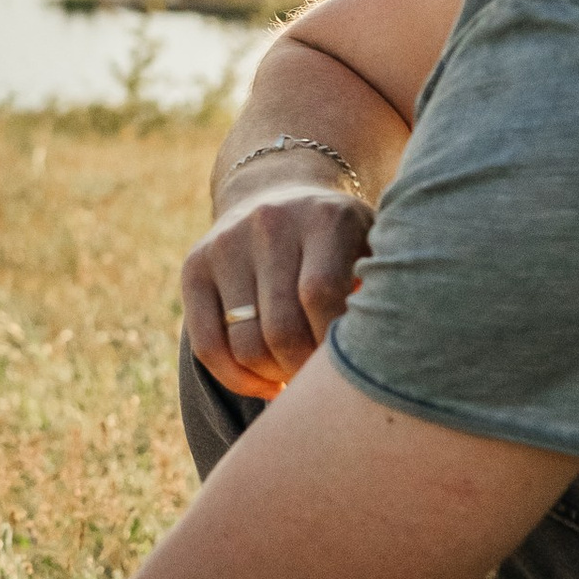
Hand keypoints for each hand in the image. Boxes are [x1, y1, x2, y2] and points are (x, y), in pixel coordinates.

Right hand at [180, 181, 374, 399]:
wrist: (279, 194)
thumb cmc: (343, 242)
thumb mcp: (373, 246)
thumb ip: (383, 290)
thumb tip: (383, 360)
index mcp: (324, 218)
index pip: (320, 295)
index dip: (330, 345)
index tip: (346, 366)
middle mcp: (269, 223)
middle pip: (281, 328)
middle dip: (302, 369)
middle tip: (320, 382)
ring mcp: (226, 244)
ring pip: (245, 344)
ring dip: (273, 377)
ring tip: (296, 380)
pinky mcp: (194, 266)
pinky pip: (206, 344)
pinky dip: (236, 379)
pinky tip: (265, 384)